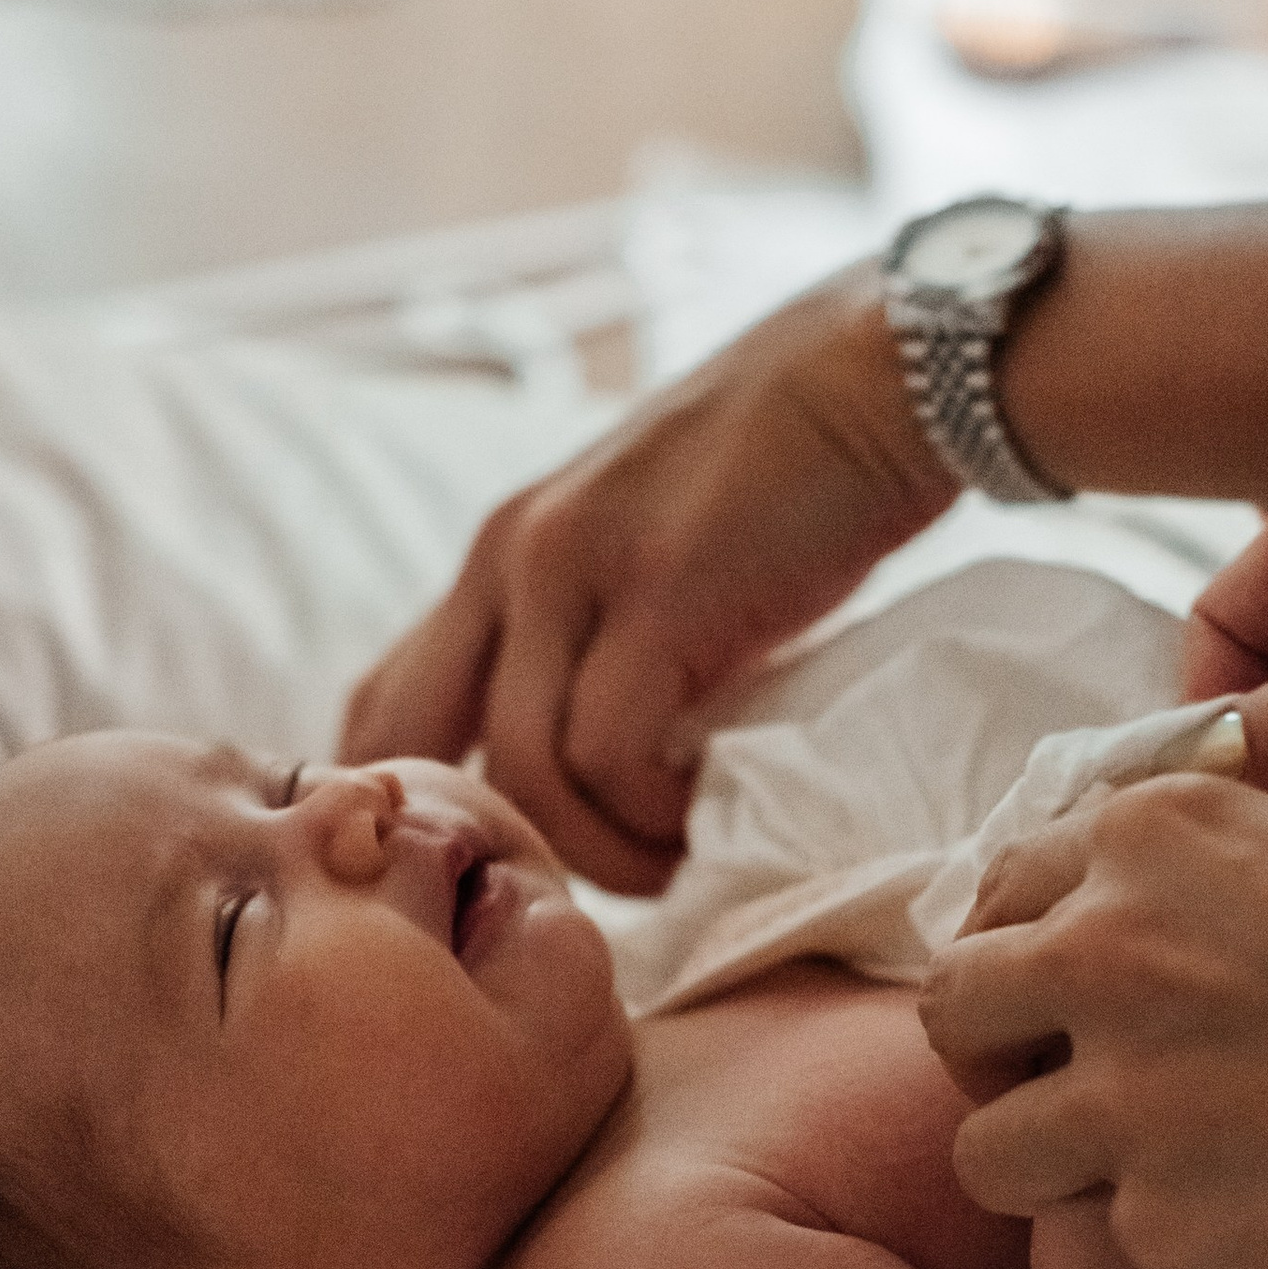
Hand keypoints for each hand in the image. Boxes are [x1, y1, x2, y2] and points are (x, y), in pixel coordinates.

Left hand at [341, 268, 952, 889]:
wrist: (882, 374)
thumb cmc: (790, 472)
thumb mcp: (655, 549)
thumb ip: (603, 634)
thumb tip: (594, 769)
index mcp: (503, 550)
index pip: (385, 698)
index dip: (411, 801)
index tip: (487, 868)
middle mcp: (511, 553)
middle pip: (419, 741)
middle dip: (482, 841)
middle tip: (577, 894)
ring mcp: (575, 567)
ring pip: (524, 767)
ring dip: (596, 847)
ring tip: (666, 864)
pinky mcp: (658, 592)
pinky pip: (609, 753)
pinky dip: (651, 814)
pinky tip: (702, 817)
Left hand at [919, 773, 1267, 1268]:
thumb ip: (1210, 882)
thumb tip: (1155, 920)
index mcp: (1153, 834)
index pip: (1002, 888)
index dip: (1040, 948)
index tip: (1084, 992)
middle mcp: (1103, 950)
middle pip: (953, 1010)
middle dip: (1006, 1051)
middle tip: (1089, 1084)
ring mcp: (1117, 1096)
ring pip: (986, 1149)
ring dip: (1051, 1164)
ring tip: (1155, 1169)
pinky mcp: (1153, 1224)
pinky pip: (1097, 1244)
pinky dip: (1156, 1242)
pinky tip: (1253, 1220)